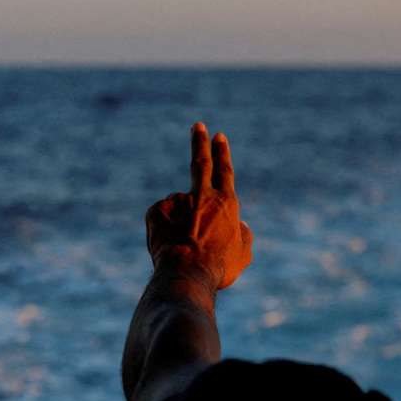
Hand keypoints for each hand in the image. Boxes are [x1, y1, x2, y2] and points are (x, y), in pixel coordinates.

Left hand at [146, 122, 252, 289]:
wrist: (186, 273)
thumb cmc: (218, 268)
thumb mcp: (242, 255)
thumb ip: (244, 236)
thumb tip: (241, 225)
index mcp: (226, 204)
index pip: (225, 171)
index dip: (222, 152)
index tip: (219, 136)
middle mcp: (202, 196)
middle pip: (201, 163)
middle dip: (200, 142)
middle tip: (197, 126)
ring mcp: (178, 201)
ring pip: (179, 209)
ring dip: (180, 225)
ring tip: (183, 250)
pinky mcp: (157, 210)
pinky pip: (161, 219)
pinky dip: (165, 230)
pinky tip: (169, 246)